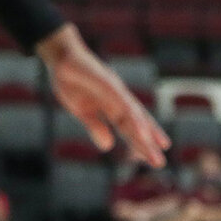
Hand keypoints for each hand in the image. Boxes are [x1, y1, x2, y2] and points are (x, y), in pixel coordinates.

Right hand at [36, 24, 170, 167]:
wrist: (60, 57)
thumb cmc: (71, 82)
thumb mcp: (82, 111)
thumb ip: (95, 127)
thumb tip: (108, 147)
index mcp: (112, 108)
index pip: (129, 128)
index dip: (140, 142)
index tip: (150, 159)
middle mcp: (119, 101)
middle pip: (136, 124)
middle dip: (148, 143)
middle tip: (159, 163)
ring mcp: (116, 92)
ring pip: (135, 115)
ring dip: (145, 132)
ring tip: (155, 150)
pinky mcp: (109, 84)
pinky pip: (124, 102)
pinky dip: (133, 116)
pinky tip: (140, 130)